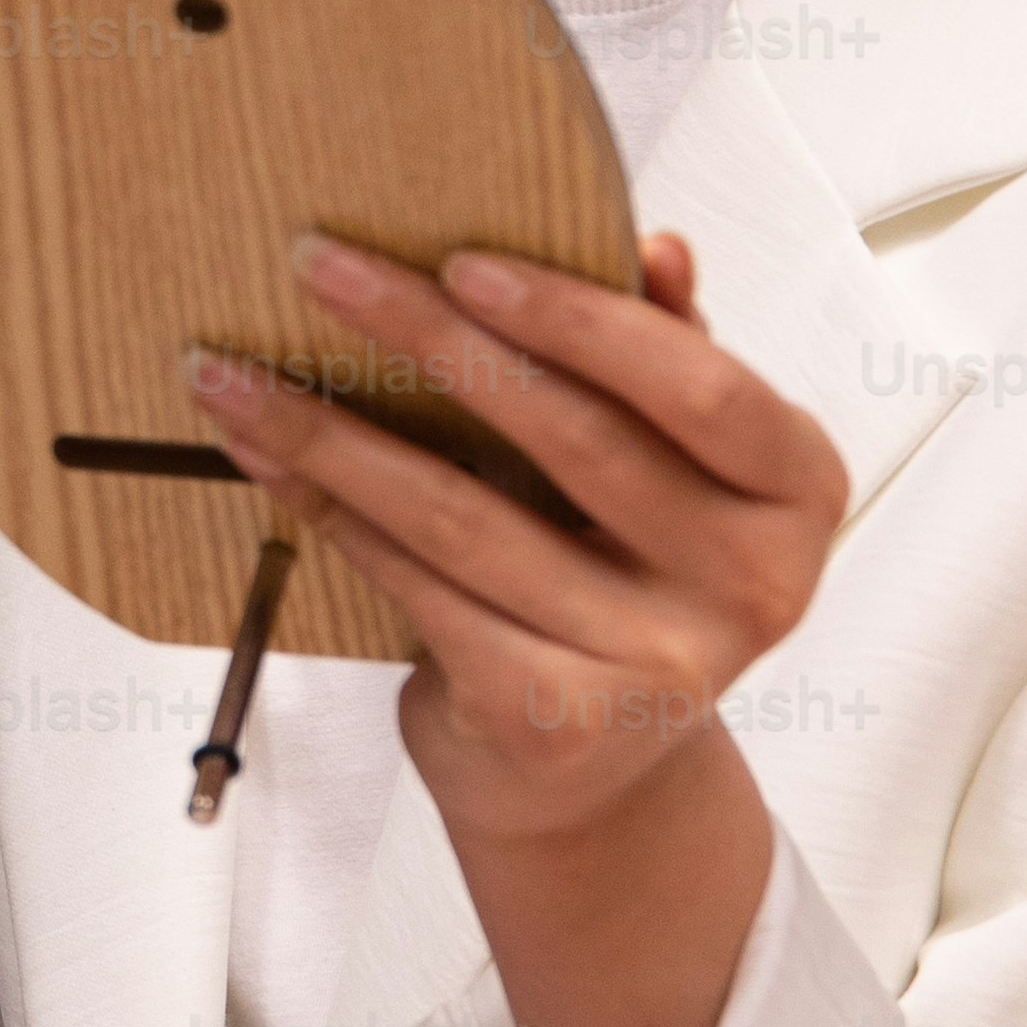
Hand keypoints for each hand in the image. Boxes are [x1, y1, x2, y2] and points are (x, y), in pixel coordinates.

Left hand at [188, 229, 846, 1026]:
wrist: (593, 778)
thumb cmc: (622, 580)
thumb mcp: (671, 471)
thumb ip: (667, 360)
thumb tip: (659, 248)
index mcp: (795, 494)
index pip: (700, 386)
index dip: (581, 318)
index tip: (460, 256)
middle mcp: (749, 587)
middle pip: (571, 436)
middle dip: (426, 335)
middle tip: (316, 260)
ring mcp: (651, 663)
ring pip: (464, 516)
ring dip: (333, 432)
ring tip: (231, 369)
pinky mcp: (550, 717)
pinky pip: (419, 588)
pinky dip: (332, 515)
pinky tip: (262, 460)